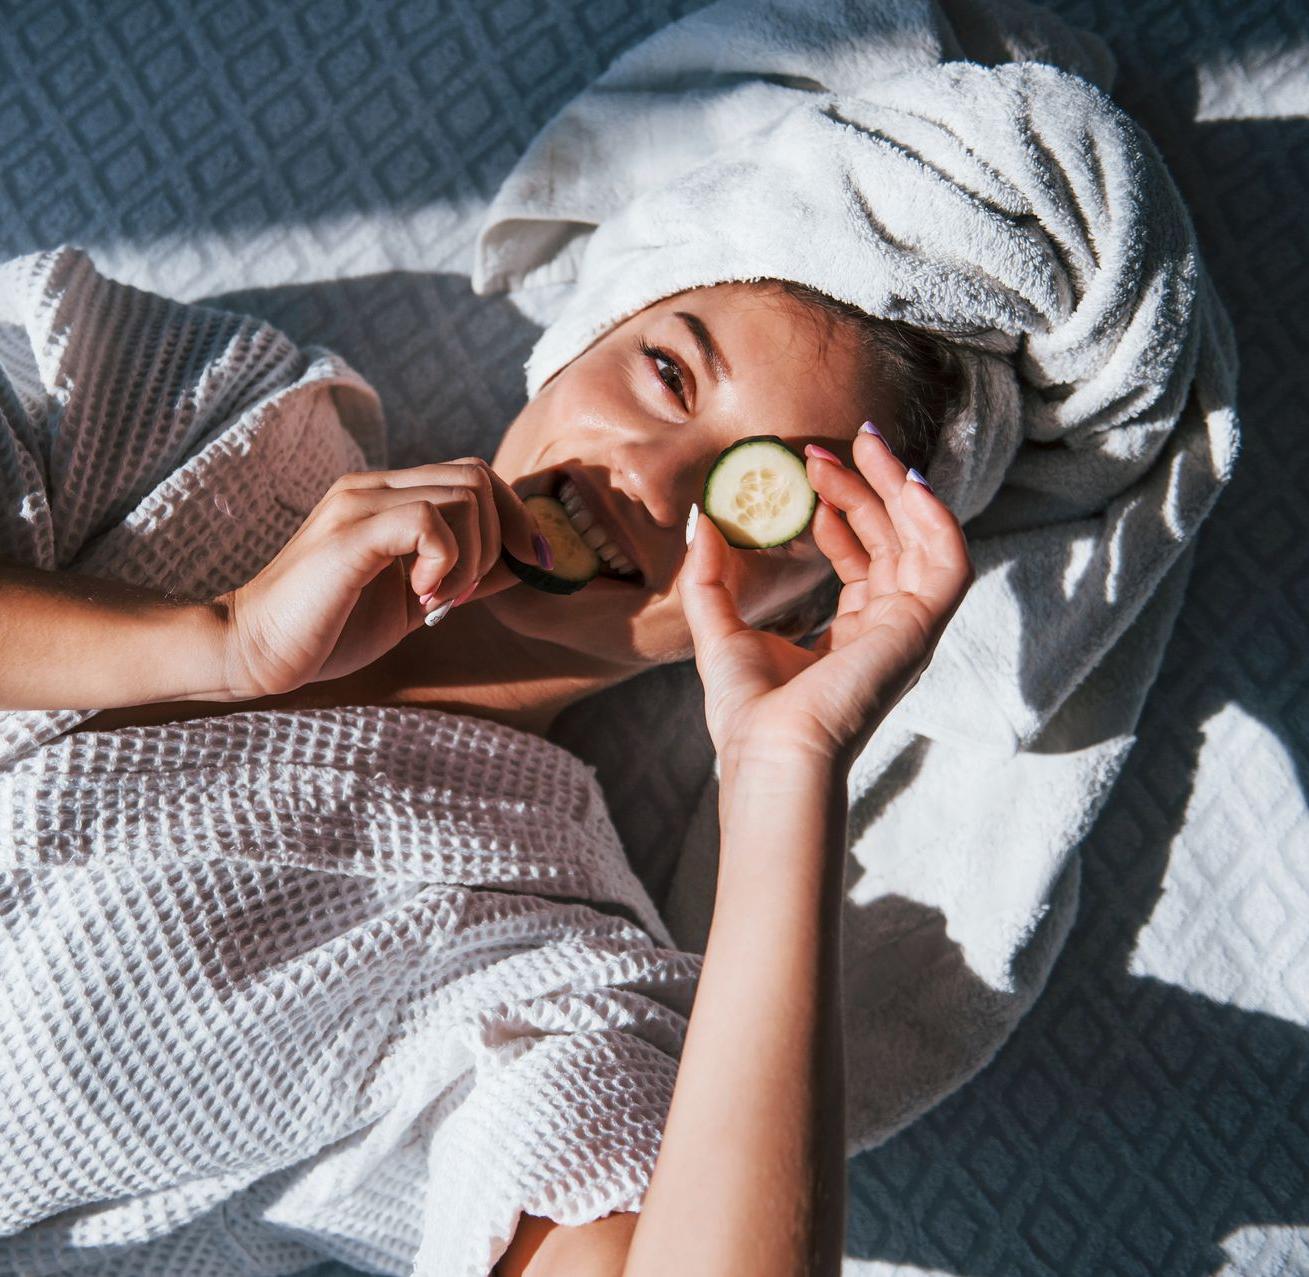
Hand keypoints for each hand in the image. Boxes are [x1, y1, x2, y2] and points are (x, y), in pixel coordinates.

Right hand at [215, 459, 542, 698]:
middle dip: (499, 539)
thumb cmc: (330, 628)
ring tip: (437, 598)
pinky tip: (420, 595)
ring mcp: (359, 505)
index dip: (515, 517)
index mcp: (387, 497)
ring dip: (472, 555)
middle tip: (465, 592)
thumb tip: (527, 561)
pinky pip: (429, 519)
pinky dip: (446, 560)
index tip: (529, 564)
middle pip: (478, 477)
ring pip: (463, 495)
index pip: (475, 475)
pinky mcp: (350, 534)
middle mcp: (373, 488)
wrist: (255, 650)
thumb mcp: (417, 598)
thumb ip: (466, 573)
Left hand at [677, 428, 973, 770]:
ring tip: (864, 447)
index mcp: (853, 635)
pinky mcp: (922, 626)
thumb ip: (709, 577)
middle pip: (893, 541)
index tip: (811, 474)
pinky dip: (935, 517)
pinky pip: (948, 560)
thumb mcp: (718, 630)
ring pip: (923, 540)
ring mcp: (909, 628)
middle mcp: (888, 629)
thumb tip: (702, 518)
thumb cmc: (749, 711)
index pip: (863, 559)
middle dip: (867, 487)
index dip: (843, 512)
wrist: (771, 749)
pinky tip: (905, 481)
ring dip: (898, 489)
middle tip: (832, 448)